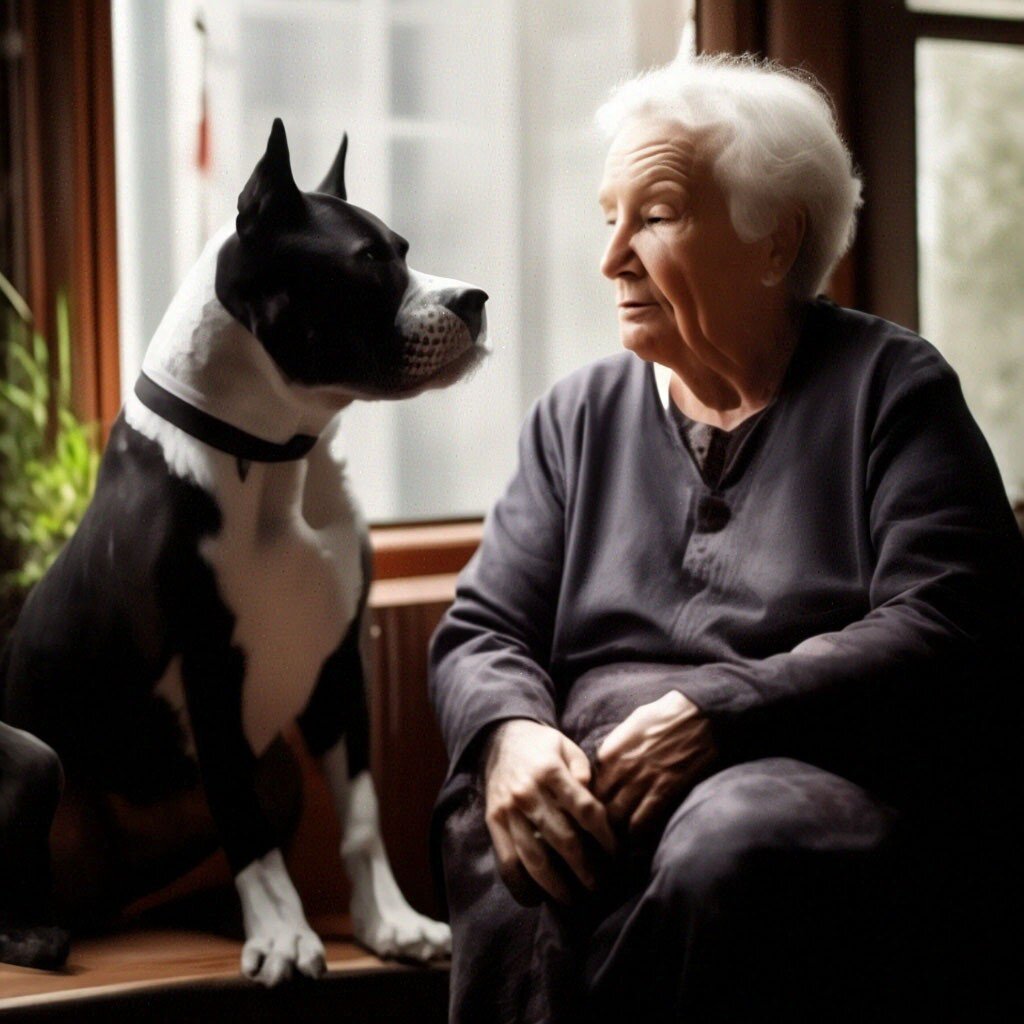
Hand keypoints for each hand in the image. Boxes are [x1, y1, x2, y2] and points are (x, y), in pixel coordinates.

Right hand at [483, 719, 616, 904]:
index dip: (605, 836)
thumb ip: (584, 770)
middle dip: (585, 868)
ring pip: (534, 857)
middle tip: (601, 886)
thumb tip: (596, 801)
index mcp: (550, 771)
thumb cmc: (541, 745)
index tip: (616, 853)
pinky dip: (519, 884)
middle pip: (563, 839)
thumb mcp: (566, 746)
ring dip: (556, 884)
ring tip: (572, 900)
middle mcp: (528, 793)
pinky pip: (506, 861)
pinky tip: (535, 898)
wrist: (498, 737)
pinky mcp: (493, 823)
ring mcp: (508, 811)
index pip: (585, 810)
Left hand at [594, 691, 715, 838]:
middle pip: (597, 804)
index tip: (591, 807)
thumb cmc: (664, 716)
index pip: (587, 785)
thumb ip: (615, 747)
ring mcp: (641, 781)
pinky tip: (634, 840)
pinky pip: (640, 822)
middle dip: (596, 818)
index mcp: (609, 751)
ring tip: (614, 840)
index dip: (588, 798)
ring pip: (615, 817)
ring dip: (614, 830)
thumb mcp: (630, 725)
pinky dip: (635, 835)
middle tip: (599, 830)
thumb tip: (605, 765)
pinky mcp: (663, 792)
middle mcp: (620, 768)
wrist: (697, 715)